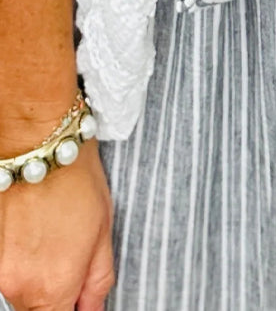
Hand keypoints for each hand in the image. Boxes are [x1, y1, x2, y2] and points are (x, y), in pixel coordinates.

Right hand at [0, 141, 114, 310]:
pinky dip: (22, 259)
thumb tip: (92, 309)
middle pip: (37, 310)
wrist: (38, 143)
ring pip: (20, 291)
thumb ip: (97, 281)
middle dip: (55, 295)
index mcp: (53, 287)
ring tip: (52, 234)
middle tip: (72, 256)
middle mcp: (18, 286)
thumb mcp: (104, 232)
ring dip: (37, 276)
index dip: (72, 308)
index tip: (80, 297)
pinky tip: (35, 227)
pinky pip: (8, 270)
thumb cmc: (77, 181)